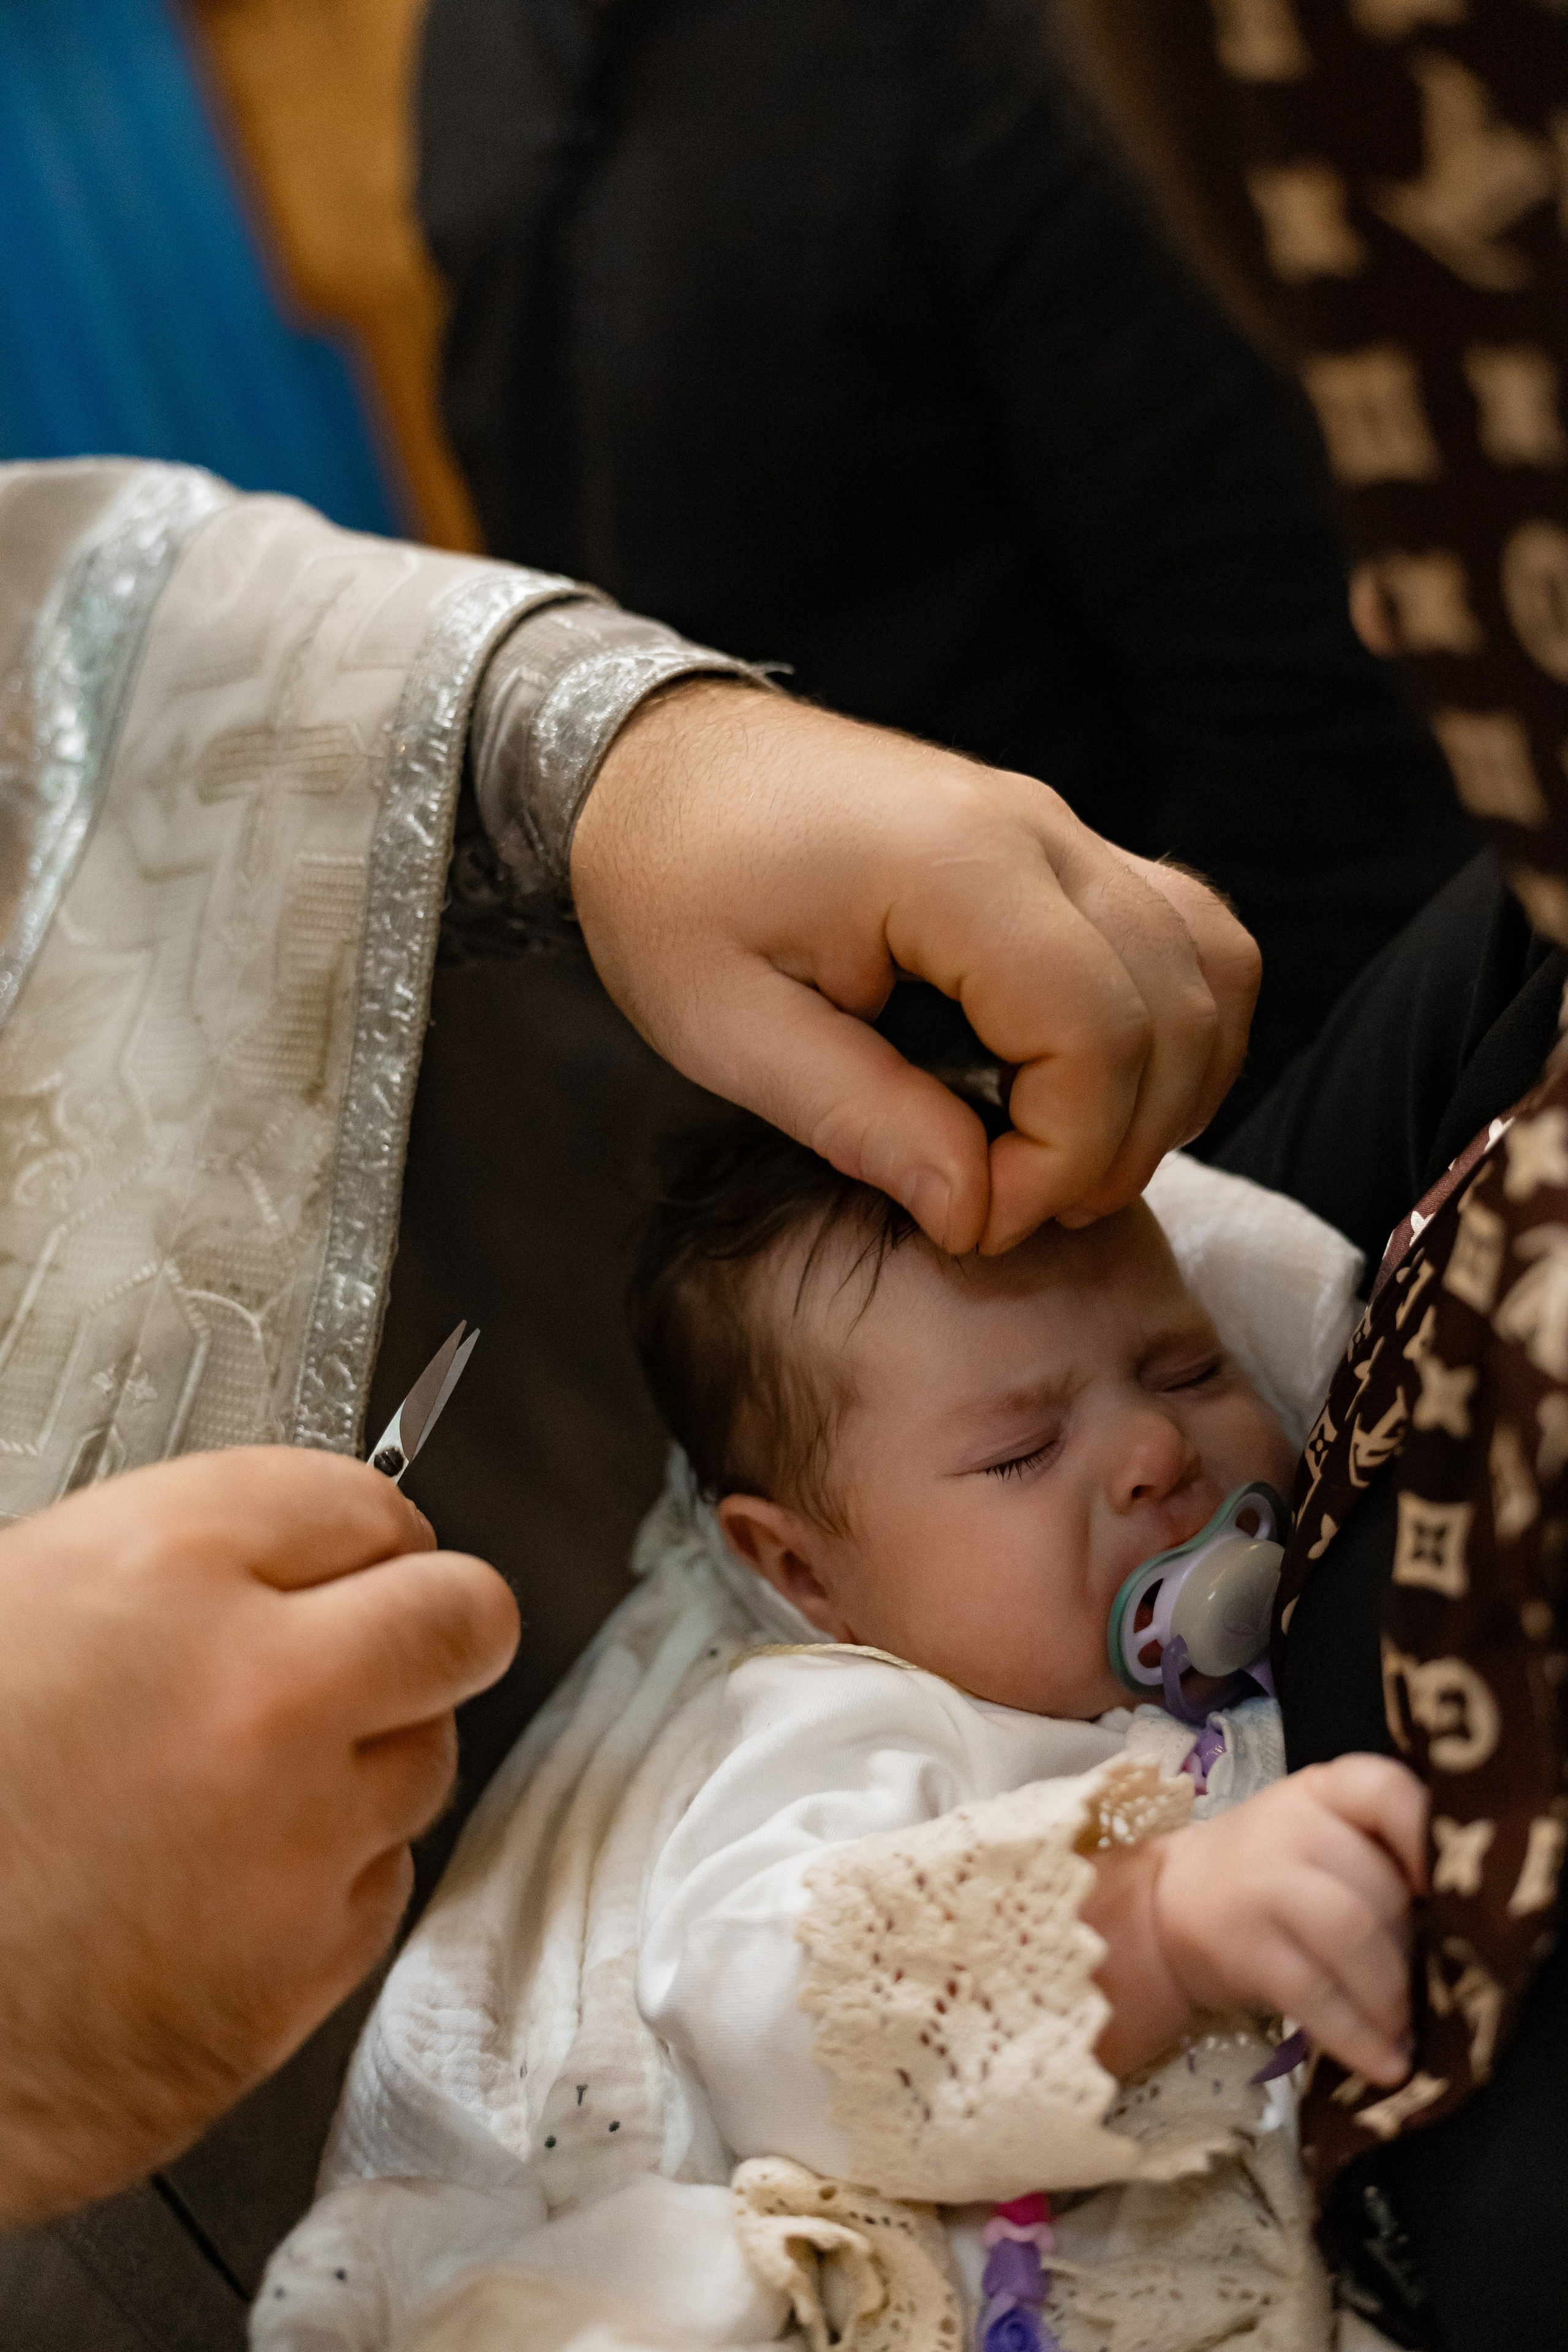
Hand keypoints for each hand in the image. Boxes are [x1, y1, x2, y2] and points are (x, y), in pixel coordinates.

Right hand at [0, 1448, 517, 2225]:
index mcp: (168, 1569)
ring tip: (246, 1786)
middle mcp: (261, 1697)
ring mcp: (294, 1846)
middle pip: (460, 1619)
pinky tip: (225, 1886)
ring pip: (425, 1764)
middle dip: (431, 1625)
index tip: (353, 1558)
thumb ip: (174, 1565)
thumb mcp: (19, 1598)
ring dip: (366, 1762)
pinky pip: (375, 1892)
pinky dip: (324, 1883)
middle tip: (382, 1646)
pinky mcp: (295, 1979)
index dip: (363, 1533)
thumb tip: (286, 1567)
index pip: (368, 1503)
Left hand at [572, 682, 1258, 1254]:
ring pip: (1209, 965)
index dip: (1060, 1158)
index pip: (1093, 1031)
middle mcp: (1037, 830)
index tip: (972, 1221)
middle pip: (1172, 1007)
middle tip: (1008, 1211)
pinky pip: (1188, 935)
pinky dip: (1177, 1029)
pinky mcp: (1064, 846)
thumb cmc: (670, 884)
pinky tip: (1099, 1099)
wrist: (659, 765)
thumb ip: (857, 1117)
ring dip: (1169, 1090)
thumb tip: (972, 1211)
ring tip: (1060, 1167)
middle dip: (1117, 1146)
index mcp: (951, 865)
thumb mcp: (723, 1024)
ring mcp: (1062, 828)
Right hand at [1151, 1756, 1428, 2086]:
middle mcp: (1290, 1825)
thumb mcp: (1322, 1838)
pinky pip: (1314, 1993)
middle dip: (1415, 1952)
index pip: (1386, 1789)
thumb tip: (1465, 1936)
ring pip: (1352, 1934)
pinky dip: (1357, 2036)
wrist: (1167, 1904)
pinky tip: (1384, 2064)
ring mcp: (1260, 1882)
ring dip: (1392, 1996)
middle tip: (1430, 1991)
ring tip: (1406, 2030)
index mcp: (1323, 1791)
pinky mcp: (1241, 1946)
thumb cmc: (1271, 1874)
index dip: (1428, 1839)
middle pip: (1380, 1885)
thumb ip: (1383, 1859)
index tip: (1448, 1895)